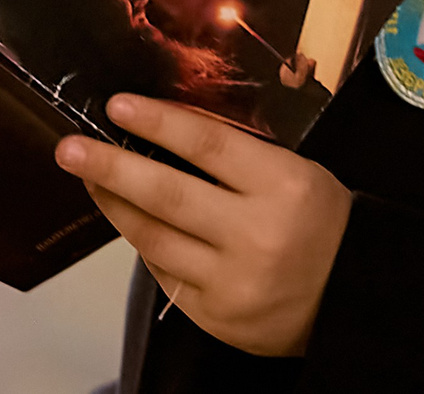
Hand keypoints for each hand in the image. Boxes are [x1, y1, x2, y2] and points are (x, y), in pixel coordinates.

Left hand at [59, 94, 349, 356]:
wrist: (352, 294)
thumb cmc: (321, 222)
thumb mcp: (295, 173)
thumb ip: (238, 159)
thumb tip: (166, 133)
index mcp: (283, 185)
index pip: (208, 144)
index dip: (157, 122)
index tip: (117, 106)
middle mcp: (254, 233)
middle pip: (167, 194)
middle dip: (110, 167)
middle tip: (71, 149)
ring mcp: (231, 280)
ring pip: (153, 239)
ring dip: (115, 206)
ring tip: (91, 180)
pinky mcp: (214, 316)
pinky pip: (164, 276)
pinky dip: (146, 246)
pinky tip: (132, 225)